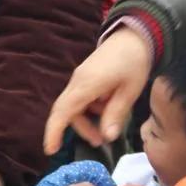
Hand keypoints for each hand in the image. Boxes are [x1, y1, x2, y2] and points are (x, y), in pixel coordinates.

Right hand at [44, 26, 151, 153]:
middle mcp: (78, 81)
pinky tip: (109, 106)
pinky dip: (91, 108)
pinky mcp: (85, 76)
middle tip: (100, 142)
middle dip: (81, 129)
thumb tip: (107, 137)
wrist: (135, 35)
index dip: (54, 131)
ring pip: (75, 105)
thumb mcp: (129, 91)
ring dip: (88, 119)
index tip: (50, 150)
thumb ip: (116, 114)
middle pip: (68, 111)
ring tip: (108, 126)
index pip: (63, 111)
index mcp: (86, 85)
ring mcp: (80, 78)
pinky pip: (81, 97)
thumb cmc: (134, 62)